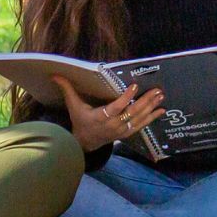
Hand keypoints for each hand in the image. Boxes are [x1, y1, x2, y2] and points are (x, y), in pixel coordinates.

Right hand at [51, 76, 166, 151]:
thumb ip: (67, 89)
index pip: (115, 108)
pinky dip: (152, 118)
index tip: (134, 87)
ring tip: (161, 96)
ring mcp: (121, 131)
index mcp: (100, 117)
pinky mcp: (126, 133)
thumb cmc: (80, 121)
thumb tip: (55, 74)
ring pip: (138, 119)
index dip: (125, 98)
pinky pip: (141, 126)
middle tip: (156, 90)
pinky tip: (161, 110)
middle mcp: (113, 125)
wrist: (85, 143)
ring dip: (151, 107)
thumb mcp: (73, 106)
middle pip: (132, 113)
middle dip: (145, 102)